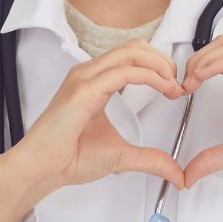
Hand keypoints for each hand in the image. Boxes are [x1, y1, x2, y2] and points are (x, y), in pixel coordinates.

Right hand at [0, 40, 186, 221]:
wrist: (43, 169)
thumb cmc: (68, 158)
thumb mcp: (121, 156)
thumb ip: (151, 160)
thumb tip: (176, 175)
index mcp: (94, 81)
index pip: (132, 56)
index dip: (159, 66)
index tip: (176, 88)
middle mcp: (88, 73)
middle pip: (135, 47)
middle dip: (164, 61)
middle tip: (179, 84)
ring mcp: (85, 78)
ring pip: (132, 53)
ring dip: (160, 66)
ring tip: (174, 86)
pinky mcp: (85, 89)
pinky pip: (126, 72)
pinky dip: (151, 77)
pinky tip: (165, 89)